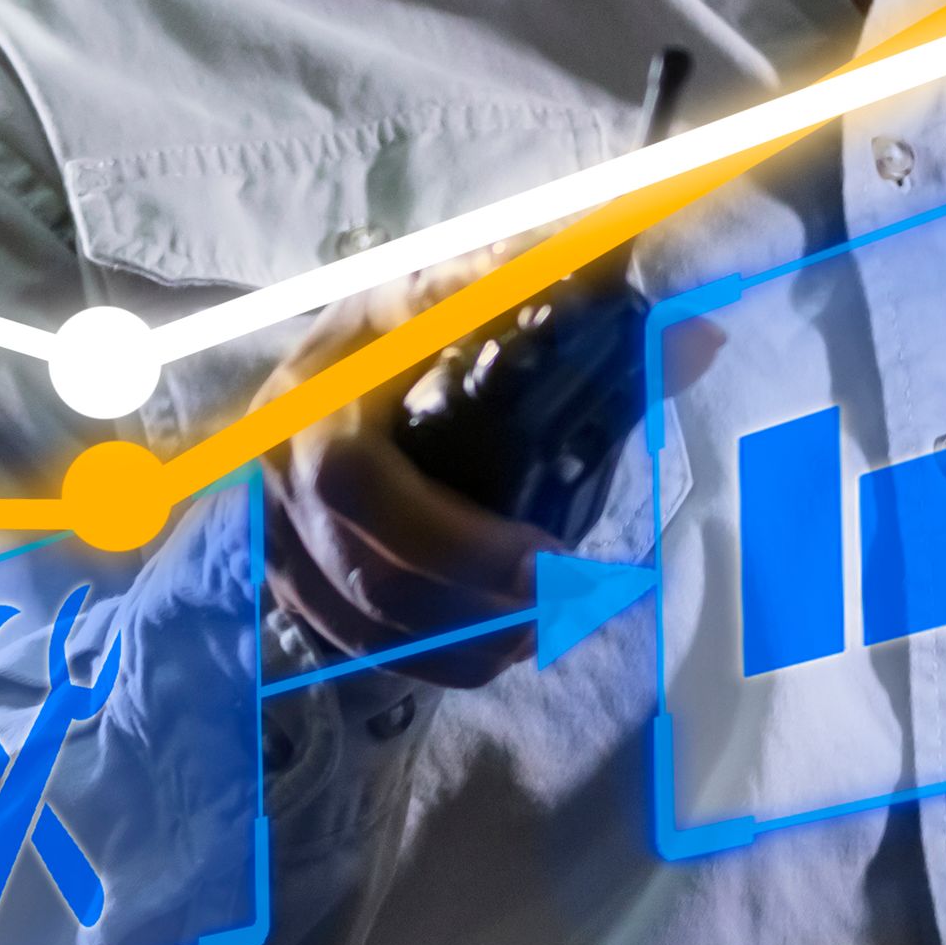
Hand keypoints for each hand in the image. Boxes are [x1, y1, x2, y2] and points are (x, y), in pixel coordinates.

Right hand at [259, 287, 594, 674]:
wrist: (360, 343)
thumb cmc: (421, 312)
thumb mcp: (467, 285)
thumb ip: (550, 301)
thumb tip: (673, 325)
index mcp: (309, 396)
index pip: (355, 484)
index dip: (451, 540)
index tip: (549, 556)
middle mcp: (273, 472)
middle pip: (360, 574)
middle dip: (468, 606)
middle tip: (560, 602)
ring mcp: (276, 531)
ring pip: (357, 625)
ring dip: (457, 646)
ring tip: (541, 628)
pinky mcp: (296, 574)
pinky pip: (355, 643)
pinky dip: (430, 659)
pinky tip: (496, 646)